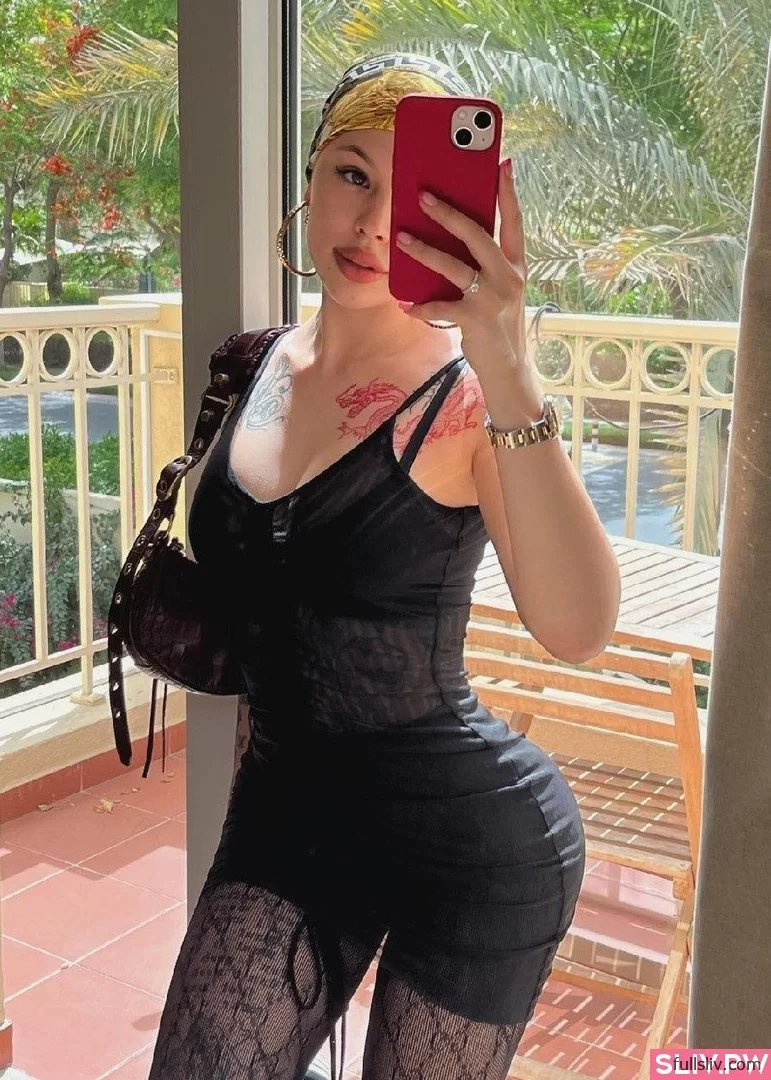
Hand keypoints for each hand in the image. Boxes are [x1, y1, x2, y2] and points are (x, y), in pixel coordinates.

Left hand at [394, 158, 530, 381]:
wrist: (509, 369)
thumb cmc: (498, 325)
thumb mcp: (500, 291)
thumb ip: (485, 266)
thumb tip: (452, 239)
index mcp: (517, 265)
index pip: (514, 222)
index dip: (508, 193)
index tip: (502, 163)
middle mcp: (509, 277)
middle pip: (477, 235)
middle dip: (448, 213)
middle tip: (423, 195)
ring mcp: (493, 298)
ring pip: (454, 266)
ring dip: (424, 251)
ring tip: (401, 238)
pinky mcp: (475, 319)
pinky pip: (440, 307)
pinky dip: (421, 306)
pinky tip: (405, 303)